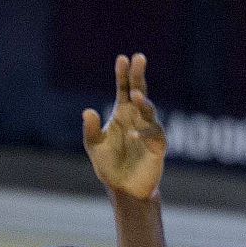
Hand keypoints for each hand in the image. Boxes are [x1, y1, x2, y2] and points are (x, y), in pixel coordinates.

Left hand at [83, 54, 166, 199]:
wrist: (123, 188)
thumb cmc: (109, 164)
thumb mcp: (94, 146)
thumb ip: (91, 130)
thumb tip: (88, 111)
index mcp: (122, 112)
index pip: (124, 88)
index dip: (123, 74)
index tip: (122, 59)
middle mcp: (137, 117)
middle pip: (140, 91)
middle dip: (139, 75)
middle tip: (139, 58)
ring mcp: (149, 130)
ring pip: (149, 111)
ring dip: (144, 103)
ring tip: (136, 96)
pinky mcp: (158, 146)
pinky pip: (154, 136)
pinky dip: (145, 134)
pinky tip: (134, 135)